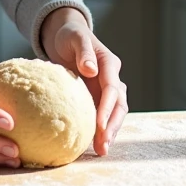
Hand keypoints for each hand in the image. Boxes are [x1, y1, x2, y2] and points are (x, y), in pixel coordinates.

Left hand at [41, 7, 128, 156]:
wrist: (66, 35)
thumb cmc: (70, 35)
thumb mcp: (75, 38)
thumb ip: (84, 52)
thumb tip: (90, 69)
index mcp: (109, 64)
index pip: (112, 89)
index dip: (107, 108)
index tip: (100, 125)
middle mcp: (112, 78)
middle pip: (119, 105)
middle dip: (112, 126)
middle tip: (104, 145)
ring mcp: (106, 88)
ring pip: (114, 113)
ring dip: (110, 131)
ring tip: (101, 150)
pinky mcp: (97, 96)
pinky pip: (102, 114)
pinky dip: (100, 129)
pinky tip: (93, 144)